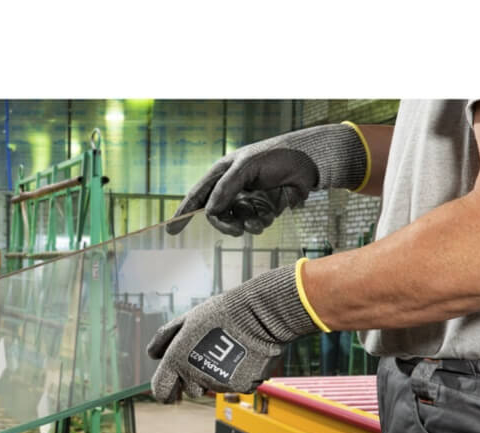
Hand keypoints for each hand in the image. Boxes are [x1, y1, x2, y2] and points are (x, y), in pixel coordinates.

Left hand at [147, 262, 318, 401]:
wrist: (257, 315)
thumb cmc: (220, 314)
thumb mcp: (187, 319)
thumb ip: (165, 338)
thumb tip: (153, 354)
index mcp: (176, 361)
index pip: (161, 392)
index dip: (165, 392)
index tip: (172, 390)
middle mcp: (194, 376)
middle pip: (191, 390)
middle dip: (196, 378)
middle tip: (209, 355)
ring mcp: (217, 384)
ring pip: (213, 387)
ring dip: (217, 375)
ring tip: (228, 350)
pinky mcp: (239, 387)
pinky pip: (235, 386)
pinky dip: (237, 375)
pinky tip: (242, 356)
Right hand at [166, 123, 366, 235]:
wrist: (309, 163)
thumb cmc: (276, 155)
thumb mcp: (247, 166)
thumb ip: (226, 188)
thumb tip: (209, 210)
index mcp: (223, 173)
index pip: (198, 196)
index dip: (183, 213)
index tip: (171, 230)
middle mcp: (233, 188)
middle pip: (217, 215)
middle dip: (227, 224)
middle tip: (236, 230)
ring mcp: (248, 199)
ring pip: (238, 222)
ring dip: (249, 224)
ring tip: (262, 219)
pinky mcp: (264, 208)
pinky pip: (256, 223)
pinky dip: (264, 221)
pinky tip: (273, 212)